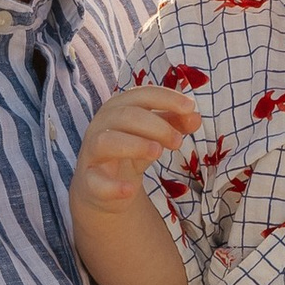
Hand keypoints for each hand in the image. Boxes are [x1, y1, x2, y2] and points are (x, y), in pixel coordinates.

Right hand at [69, 83, 199, 223]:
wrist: (100, 188)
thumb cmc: (130, 152)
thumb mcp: (153, 135)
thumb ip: (173, 123)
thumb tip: (195, 117)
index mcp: (118, 108)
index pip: (141, 95)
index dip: (166, 98)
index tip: (190, 107)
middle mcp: (101, 125)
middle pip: (126, 116)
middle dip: (156, 126)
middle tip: (178, 142)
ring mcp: (92, 153)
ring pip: (106, 141)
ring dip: (134, 145)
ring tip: (158, 152)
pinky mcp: (88, 181)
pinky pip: (95, 182)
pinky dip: (112, 186)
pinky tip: (130, 190)